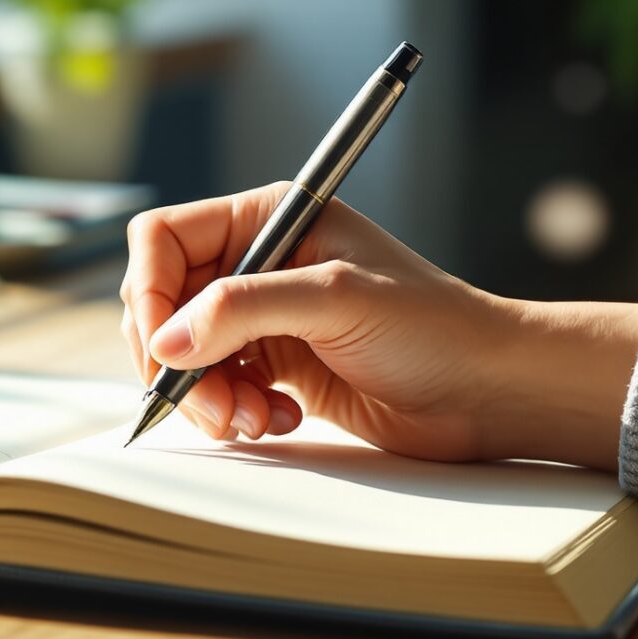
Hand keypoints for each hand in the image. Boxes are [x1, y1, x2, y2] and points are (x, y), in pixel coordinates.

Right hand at [118, 183, 637, 467]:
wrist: (487, 391)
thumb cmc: (434, 328)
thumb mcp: (338, 300)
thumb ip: (245, 308)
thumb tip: (168, 339)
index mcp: (269, 219)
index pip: (164, 240)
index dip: (150, 291)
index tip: (164, 347)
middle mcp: (259, 263)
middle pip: (163, 303)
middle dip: (176, 360)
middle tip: (212, 404)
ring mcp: (265, 317)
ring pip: (184, 354)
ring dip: (205, 395)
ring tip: (251, 419)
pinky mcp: (276, 367)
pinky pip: (217, 388)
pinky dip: (233, 412)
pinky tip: (280, 420)